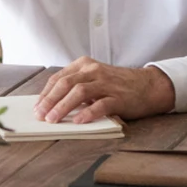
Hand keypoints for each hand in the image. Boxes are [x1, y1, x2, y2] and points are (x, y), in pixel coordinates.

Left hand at [34, 59, 174, 121]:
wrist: (148, 86)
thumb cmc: (118, 85)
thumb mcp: (94, 78)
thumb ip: (76, 86)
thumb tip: (51, 104)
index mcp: (84, 65)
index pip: (59, 78)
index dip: (46, 94)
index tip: (37, 107)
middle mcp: (93, 71)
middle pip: (66, 83)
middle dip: (50, 100)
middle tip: (40, 115)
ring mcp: (106, 83)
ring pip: (79, 92)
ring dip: (63, 106)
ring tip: (54, 119)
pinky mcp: (119, 97)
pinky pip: (100, 104)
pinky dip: (88, 113)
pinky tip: (78, 120)